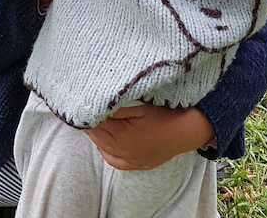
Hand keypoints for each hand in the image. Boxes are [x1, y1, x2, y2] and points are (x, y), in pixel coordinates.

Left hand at [83, 104, 213, 169]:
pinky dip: (105, 152)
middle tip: (82, 110)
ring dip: (95, 135)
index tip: (80, 103)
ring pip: (103, 148)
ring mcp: (129, 160)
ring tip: (90, 122)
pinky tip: (101, 143)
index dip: (86, 113)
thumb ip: (116, 108)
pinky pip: (114, 161)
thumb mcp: (139, 106)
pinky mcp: (137, 164)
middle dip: (88, 123)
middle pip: (96, 136)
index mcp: (120, 135)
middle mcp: (122, 151)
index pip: (94, 123)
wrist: (187, 130)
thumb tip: (96, 106)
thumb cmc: (164, 114)